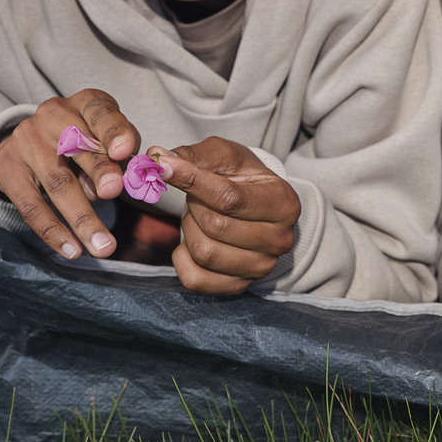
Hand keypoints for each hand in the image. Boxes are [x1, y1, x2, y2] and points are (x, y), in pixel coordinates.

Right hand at [0, 90, 140, 259]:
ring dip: (81, 217)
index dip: (114, 131)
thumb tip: (109, 188)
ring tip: (102, 246)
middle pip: (78, 147)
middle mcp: (52, 115)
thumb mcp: (108, 138)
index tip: (125, 150)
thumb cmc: (87, 139)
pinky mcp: (7, 168)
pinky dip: (52, 231)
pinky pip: (30, 206)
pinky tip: (71, 250)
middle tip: (114, 193)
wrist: (34, 140)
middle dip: (99, 172)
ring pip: (57, 182)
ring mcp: (26, 140)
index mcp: (85, 104)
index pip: (101, 113)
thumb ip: (116, 158)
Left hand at [158, 139, 301, 294]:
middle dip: (194, 207)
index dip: (192, 181)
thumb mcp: (226, 156)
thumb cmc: (242, 178)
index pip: (230, 198)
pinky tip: (191, 241)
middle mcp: (280, 240)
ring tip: (198, 218)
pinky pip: (195, 279)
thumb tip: (157, 156)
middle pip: (215, 226)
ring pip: (204, 252)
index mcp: (284, 204)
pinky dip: (182, 258)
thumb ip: (194, 155)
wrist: (254, 206)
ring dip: (189, 230)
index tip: (163, 166)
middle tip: (197, 198)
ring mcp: (261, 267)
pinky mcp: (239, 286)